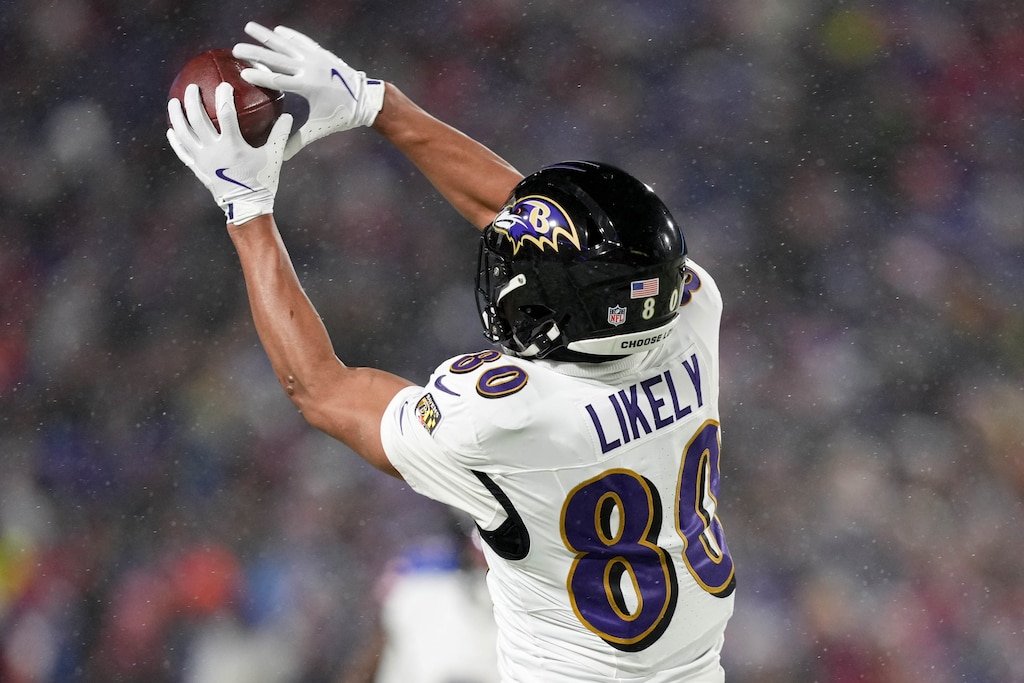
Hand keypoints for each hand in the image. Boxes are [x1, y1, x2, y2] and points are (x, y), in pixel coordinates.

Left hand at [167, 82, 292, 223]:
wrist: (247, 208)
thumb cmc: (262, 182)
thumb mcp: (274, 158)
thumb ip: (280, 135)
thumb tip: (288, 116)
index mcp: (233, 145)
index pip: (226, 113)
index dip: (224, 96)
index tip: (225, 85)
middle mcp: (214, 151)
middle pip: (198, 119)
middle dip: (192, 100)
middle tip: (192, 87)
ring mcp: (203, 160)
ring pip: (184, 133)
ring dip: (177, 116)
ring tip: (173, 102)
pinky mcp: (198, 169)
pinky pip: (182, 152)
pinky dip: (176, 140)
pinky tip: (171, 131)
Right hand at [232, 22, 384, 159]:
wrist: (366, 99)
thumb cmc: (342, 115)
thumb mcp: (319, 128)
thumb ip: (298, 140)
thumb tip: (281, 156)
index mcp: (308, 86)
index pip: (278, 79)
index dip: (259, 75)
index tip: (242, 72)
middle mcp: (310, 68)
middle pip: (277, 58)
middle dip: (255, 52)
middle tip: (235, 49)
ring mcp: (317, 58)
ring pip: (287, 44)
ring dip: (267, 36)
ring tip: (249, 27)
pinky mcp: (322, 54)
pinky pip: (302, 41)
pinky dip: (289, 35)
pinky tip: (277, 30)